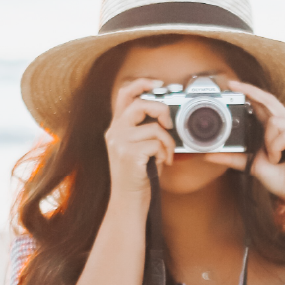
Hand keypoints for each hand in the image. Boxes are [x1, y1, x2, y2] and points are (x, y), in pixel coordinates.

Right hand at [105, 78, 175, 197]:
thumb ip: (145, 128)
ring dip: (167, 142)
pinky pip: (157, 144)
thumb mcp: (139, 147)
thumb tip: (166, 114)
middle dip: (161, 110)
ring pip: (154, 128)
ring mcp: (120, 143)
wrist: (128, 201)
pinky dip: (165, 153)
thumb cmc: (139, 175)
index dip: (142, 83)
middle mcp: (114, 132)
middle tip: (169, 124)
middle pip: (140, 104)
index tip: (160, 83)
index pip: (125, 94)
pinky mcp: (129, 155)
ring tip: (165, 155)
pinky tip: (160, 164)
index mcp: (116, 127)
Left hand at [204, 80, 284, 204]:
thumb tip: (208, 154)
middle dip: (252, 91)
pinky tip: (280, 158)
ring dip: (269, 143)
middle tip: (233, 85)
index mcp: (276, 129)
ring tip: (274, 158)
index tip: (231, 85)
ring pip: (275, 121)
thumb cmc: (280, 179)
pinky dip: (277, 147)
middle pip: (270, 100)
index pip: (263, 103)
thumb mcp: (251, 165)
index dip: (250, 92)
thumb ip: (233, 157)